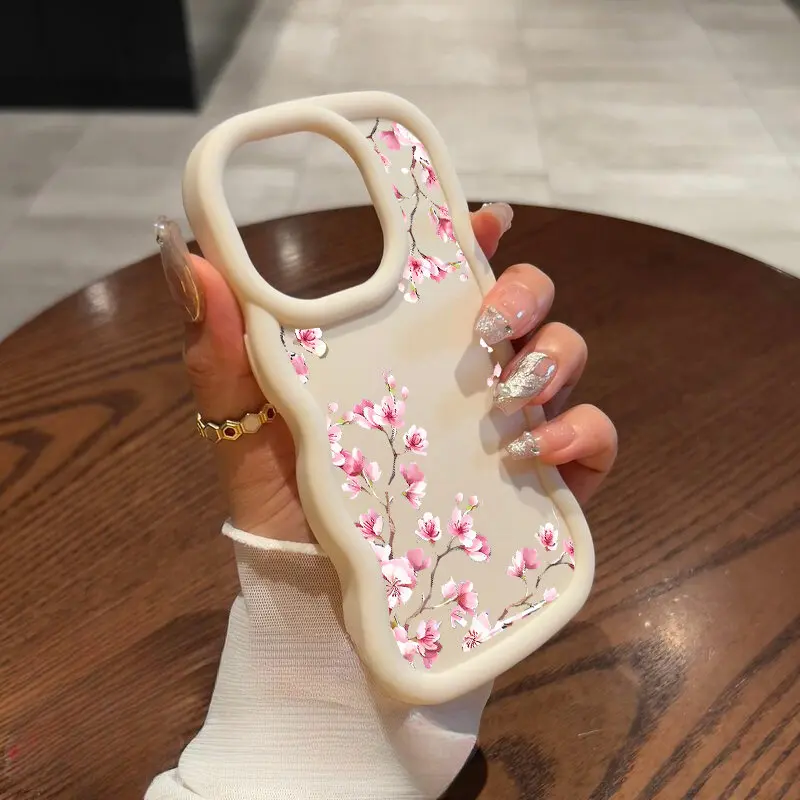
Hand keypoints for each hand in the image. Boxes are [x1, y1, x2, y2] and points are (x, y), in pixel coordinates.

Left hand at [156, 204, 616, 543]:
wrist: (323, 604)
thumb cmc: (290, 507)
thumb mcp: (246, 426)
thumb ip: (221, 350)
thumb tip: (184, 255)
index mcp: (405, 353)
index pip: (451, 278)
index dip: (474, 236)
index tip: (481, 217)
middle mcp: (465, 381)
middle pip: (524, 307)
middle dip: (522, 293)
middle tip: (486, 325)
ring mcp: (510, 428)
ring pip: (563, 357)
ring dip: (552, 357)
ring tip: (509, 394)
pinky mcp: (547, 483)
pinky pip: (592, 439)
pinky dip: (581, 431)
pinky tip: (536, 450)